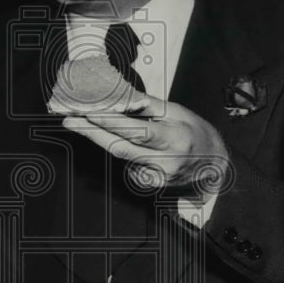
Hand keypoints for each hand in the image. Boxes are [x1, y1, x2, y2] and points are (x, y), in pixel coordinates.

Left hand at [63, 92, 229, 195]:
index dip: (111, 123)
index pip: (137, 131)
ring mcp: (157, 177)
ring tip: (84, 124)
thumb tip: (122, 97)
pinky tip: (123, 143)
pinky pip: (127, 165)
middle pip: (120, 148)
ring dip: (101, 139)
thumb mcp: (178, 112)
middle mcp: (165, 161)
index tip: (89, 113)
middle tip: (70, 120)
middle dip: (91, 133)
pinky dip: (121, 151)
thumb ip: (148, 106)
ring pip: (120, 157)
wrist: (213, 166)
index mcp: (175, 138)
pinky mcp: (150, 185)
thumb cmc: (195, 133)